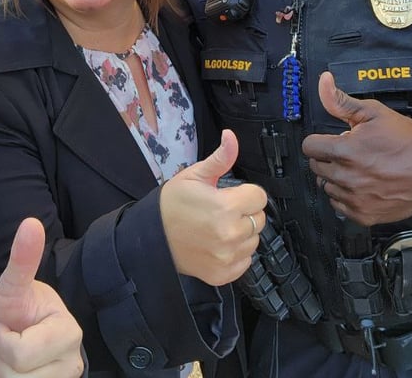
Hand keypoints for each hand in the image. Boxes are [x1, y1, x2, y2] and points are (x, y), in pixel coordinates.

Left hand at [0, 217, 83, 377]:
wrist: (11, 335)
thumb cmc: (14, 309)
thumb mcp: (11, 285)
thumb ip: (22, 258)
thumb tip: (31, 222)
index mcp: (68, 331)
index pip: (20, 353)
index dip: (2, 339)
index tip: (7, 324)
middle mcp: (74, 360)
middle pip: (18, 377)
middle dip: (3, 359)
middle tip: (11, 341)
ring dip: (5, 373)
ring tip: (14, 356)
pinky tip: (19, 370)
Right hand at [160, 129, 266, 285]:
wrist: (152, 236)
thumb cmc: (172, 203)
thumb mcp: (194, 175)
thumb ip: (220, 158)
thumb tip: (231, 137)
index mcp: (226, 207)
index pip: (259, 197)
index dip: (245, 192)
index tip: (230, 194)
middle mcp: (230, 234)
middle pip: (259, 219)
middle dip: (244, 212)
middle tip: (222, 210)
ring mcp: (228, 256)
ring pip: (254, 240)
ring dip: (242, 233)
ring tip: (219, 227)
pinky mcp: (223, 274)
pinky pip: (245, 261)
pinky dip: (236, 253)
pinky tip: (218, 243)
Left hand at [302, 71, 411, 225]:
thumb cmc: (409, 141)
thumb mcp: (374, 112)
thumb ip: (341, 101)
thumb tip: (323, 82)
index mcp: (345, 151)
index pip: (309, 147)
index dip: (320, 140)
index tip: (332, 140)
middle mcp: (347, 177)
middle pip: (316, 167)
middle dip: (328, 157)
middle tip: (349, 153)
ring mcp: (356, 199)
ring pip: (326, 186)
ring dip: (335, 178)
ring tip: (357, 169)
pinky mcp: (365, 215)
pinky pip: (339, 206)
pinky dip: (346, 197)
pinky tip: (361, 186)